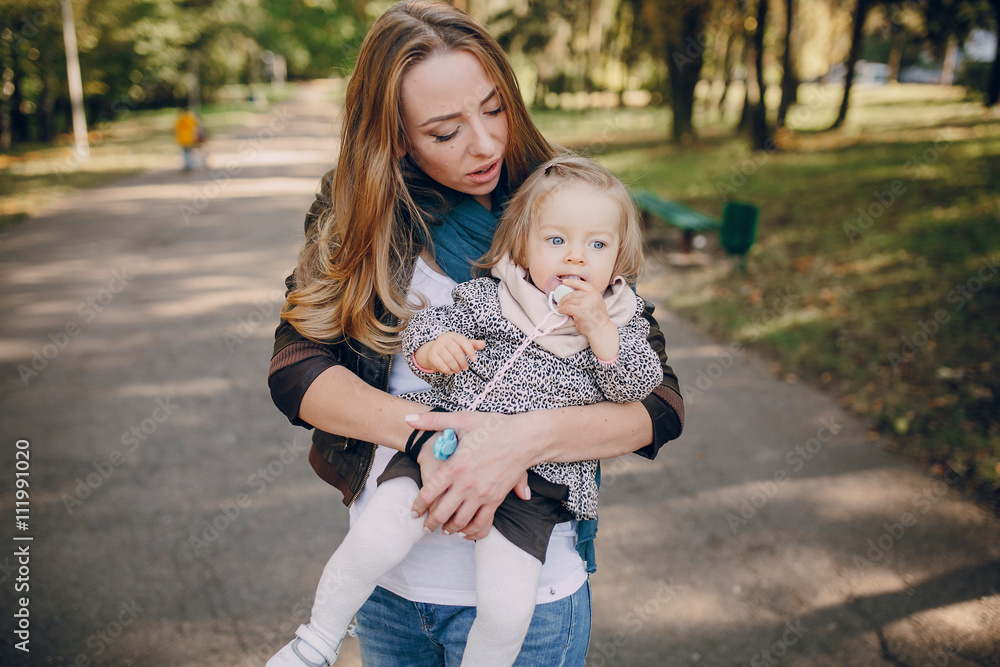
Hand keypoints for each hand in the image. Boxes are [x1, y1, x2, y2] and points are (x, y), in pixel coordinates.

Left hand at [406, 411, 535, 539]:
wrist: (524, 438)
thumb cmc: (494, 427)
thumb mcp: (462, 419)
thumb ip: (432, 420)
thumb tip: (407, 418)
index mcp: (455, 467)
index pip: (429, 493)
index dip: (418, 506)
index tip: (414, 512)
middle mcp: (466, 485)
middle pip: (442, 513)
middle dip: (430, 523)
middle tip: (424, 527)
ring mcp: (482, 495)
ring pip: (460, 522)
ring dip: (449, 529)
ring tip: (443, 530)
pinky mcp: (496, 500)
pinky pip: (482, 523)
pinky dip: (472, 532)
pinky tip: (465, 533)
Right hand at [415, 333, 485, 374]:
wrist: (433, 351)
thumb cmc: (451, 348)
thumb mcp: (461, 345)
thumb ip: (472, 345)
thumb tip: (483, 344)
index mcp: (453, 335)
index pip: (464, 342)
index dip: (471, 351)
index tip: (474, 360)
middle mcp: (444, 339)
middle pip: (456, 352)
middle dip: (463, 362)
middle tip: (465, 368)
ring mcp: (436, 347)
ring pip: (449, 359)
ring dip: (456, 367)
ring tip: (459, 371)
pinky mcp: (431, 355)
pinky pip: (441, 365)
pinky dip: (447, 370)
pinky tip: (450, 372)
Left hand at [557, 278, 618, 359]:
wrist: (601, 329)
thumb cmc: (597, 318)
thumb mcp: (596, 302)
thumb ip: (587, 297)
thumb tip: (572, 295)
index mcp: (595, 293)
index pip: (582, 284)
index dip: (572, 282)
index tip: (565, 282)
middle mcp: (591, 296)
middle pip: (573, 293)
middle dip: (564, 298)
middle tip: (560, 302)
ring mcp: (586, 303)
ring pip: (569, 301)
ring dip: (563, 304)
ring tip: (561, 308)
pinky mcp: (580, 311)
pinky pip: (567, 308)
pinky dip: (562, 309)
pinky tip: (561, 311)